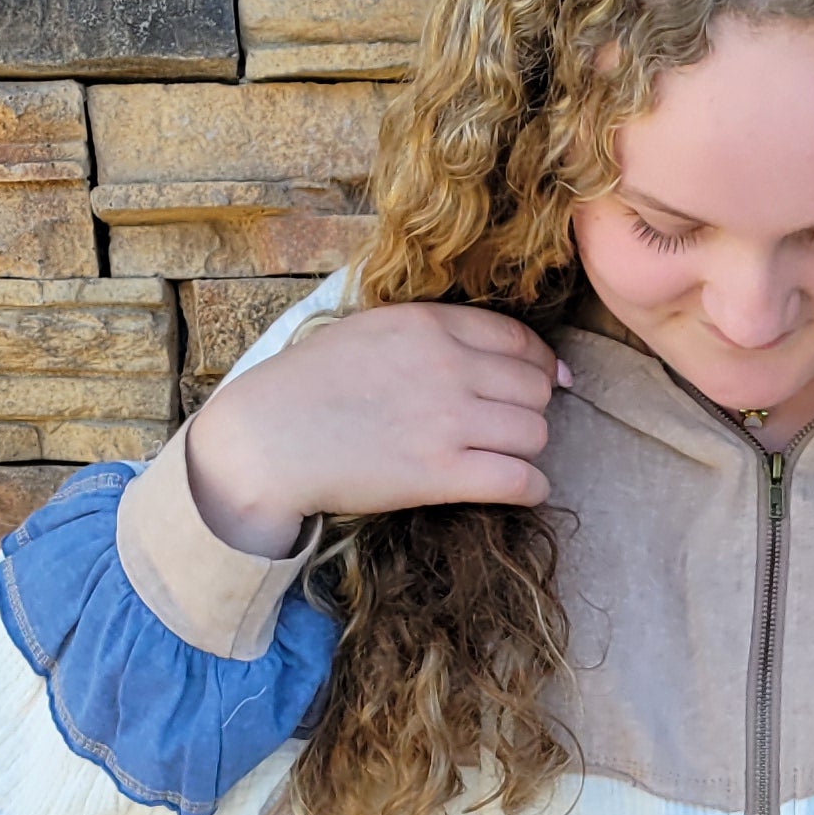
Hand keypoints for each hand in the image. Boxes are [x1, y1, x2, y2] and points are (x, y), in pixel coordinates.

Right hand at [182, 302, 568, 560]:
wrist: (268, 440)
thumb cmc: (312, 386)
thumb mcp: (371, 330)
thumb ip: (428, 333)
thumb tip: (490, 351)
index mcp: (429, 325)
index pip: (518, 340)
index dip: (541, 363)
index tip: (546, 380)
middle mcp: (447, 367)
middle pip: (534, 388)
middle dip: (532, 408)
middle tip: (512, 426)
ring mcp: (447, 422)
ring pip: (535, 433)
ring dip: (528, 448)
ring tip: (506, 456)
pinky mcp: (441, 474)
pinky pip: (520, 480)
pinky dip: (532, 487)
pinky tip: (522, 489)